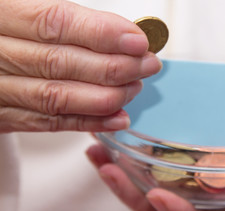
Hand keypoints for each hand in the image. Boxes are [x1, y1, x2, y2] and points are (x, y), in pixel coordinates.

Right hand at [0, 0, 161, 132]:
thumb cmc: (15, 31)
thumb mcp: (30, 11)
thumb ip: (71, 23)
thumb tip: (126, 37)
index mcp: (1, 14)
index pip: (55, 23)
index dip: (100, 33)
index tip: (137, 41)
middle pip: (60, 62)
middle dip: (113, 66)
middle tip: (147, 65)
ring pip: (57, 96)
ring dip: (106, 96)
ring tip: (135, 88)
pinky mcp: (6, 116)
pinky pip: (50, 123)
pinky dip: (88, 122)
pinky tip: (117, 118)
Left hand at [86, 123, 224, 210]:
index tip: (159, 196)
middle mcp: (212, 204)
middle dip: (135, 196)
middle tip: (110, 168)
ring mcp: (195, 185)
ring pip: (151, 192)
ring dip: (122, 176)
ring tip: (98, 152)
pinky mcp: (185, 165)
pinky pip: (152, 169)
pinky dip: (128, 157)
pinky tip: (110, 140)